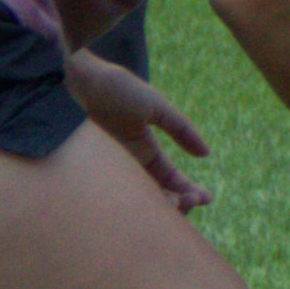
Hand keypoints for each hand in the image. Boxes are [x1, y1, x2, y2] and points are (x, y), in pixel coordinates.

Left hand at [67, 50, 211, 210]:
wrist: (83, 81)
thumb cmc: (119, 90)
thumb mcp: (157, 109)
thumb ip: (182, 130)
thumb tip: (205, 154)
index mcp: (146, 150)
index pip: (170, 179)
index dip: (189, 190)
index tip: (206, 198)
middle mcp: (129, 165)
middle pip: (157, 195)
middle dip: (179, 202)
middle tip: (191, 201)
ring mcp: (111, 170)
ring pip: (138, 200)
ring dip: (160, 206)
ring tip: (176, 204)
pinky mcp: (93, 172)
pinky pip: (115, 196)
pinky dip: (134, 205)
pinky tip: (148, 207)